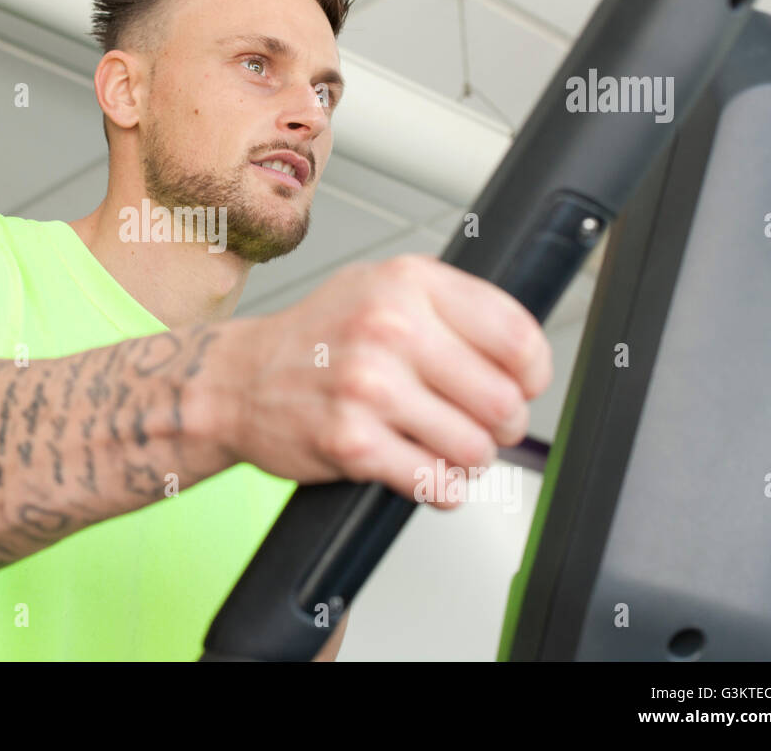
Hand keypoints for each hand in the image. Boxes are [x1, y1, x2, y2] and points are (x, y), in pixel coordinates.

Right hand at [214, 254, 553, 505]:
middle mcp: (390, 328)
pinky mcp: (352, 442)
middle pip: (502, 400)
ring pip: (474, 448)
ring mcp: (369, 387)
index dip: (532, 372)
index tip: (522, 385)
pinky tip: (417, 466)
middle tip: (482, 425)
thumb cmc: (315, 339)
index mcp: (407, 283)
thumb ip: (448, 307)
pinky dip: (439, 486)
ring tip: (440, 445)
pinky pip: (435, 483)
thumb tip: (522, 355)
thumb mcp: (379, 288)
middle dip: (502, 425)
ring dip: (467, 459)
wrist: (238, 380)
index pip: (515, 334)